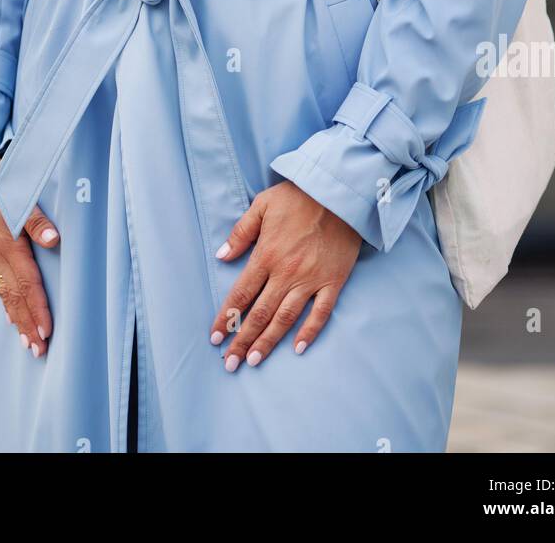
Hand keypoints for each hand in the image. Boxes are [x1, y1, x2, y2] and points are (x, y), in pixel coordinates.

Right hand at [0, 146, 59, 358]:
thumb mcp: (19, 192)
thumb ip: (37, 218)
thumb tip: (54, 240)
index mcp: (6, 241)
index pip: (26, 283)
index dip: (37, 308)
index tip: (47, 332)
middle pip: (15, 296)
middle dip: (28, 324)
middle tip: (40, 352)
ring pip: (6, 292)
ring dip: (18, 319)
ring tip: (28, 344)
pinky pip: (0, 281)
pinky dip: (8, 302)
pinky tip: (12, 317)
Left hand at [209, 180, 361, 370]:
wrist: (338, 192)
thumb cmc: (298, 196)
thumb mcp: (262, 205)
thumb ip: (241, 233)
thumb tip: (221, 256)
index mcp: (266, 255)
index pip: (241, 294)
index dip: (226, 318)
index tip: (215, 338)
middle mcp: (286, 273)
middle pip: (259, 313)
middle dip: (242, 340)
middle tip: (230, 363)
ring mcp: (311, 279)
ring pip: (286, 318)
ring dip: (268, 341)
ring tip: (254, 361)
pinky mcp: (333, 281)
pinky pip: (321, 312)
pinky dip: (310, 332)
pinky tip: (298, 348)